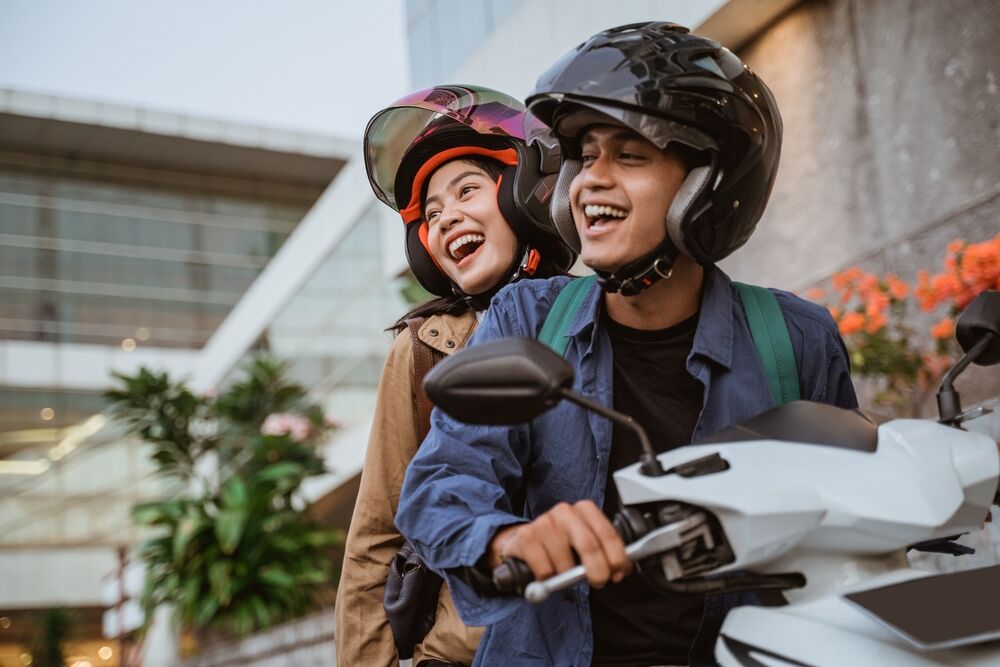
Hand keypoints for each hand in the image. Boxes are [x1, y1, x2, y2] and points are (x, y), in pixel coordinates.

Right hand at [488, 500, 630, 587]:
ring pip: (565, 562)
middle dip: (598, 570)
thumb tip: (622, 568)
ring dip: (567, 577)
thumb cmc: (560, 544)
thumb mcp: (584, 541)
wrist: (524, 543)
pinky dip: (548, 578)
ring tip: (564, 574)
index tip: (618, 573)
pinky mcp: (526, 537)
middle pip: (589, 545)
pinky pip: (545, 569)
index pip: (607, 533)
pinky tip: (546, 571)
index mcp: (584, 509)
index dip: (617, 557)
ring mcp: (544, 523)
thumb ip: (604, 551)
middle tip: (599, 582)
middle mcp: (564, 512)